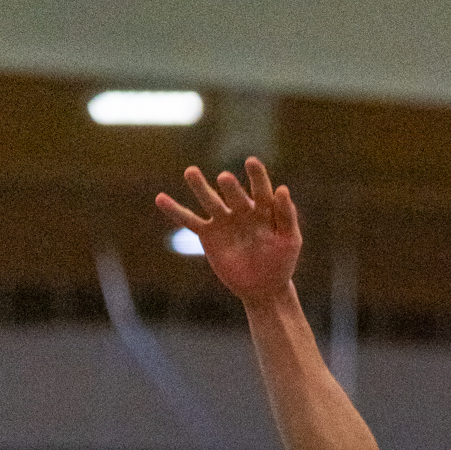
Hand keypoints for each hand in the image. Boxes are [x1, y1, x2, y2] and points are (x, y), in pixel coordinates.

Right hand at [154, 158, 301, 307]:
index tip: (251, 162)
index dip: (257, 175)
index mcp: (263, 207)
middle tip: (225, 179)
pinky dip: (175, 211)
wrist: (265, 287)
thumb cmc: (282, 262)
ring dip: (200, 186)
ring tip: (190, 172)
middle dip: (230, 187)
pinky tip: (160, 199)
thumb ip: (287, 216)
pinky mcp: (208, 234)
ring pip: (209, 200)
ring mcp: (223, 220)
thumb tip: (283, 189)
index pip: (260, 188)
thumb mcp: (290, 241)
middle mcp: (241, 208)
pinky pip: (190, 220)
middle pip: (233, 193)